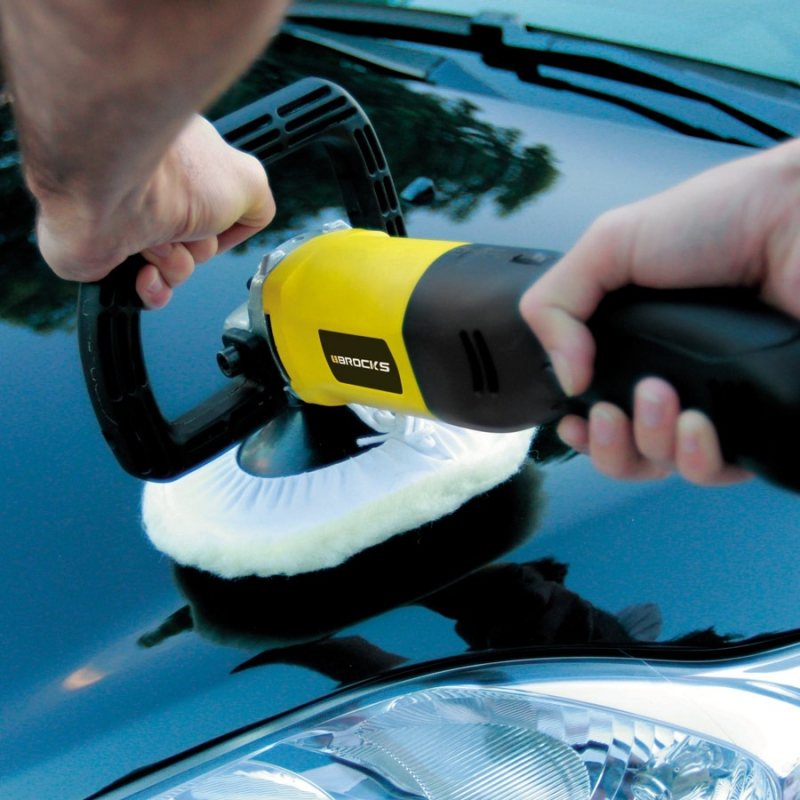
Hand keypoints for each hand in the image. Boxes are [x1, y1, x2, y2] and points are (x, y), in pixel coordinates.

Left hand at [35, 115, 275, 308]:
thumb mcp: (250, 182)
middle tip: (188, 224)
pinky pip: (147, 291)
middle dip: (200, 245)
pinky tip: (146, 269)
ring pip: (177, 271)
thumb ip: (259, 206)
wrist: (114, 186)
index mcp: (186, 168)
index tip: (217, 214)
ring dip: (177, 264)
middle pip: (199, 246)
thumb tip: (242, 226)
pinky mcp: (107, 254)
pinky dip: (153, 288)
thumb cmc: (174, 174)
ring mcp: (131, 223)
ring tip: (159, 239)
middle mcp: (158, 194)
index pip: (216, 211)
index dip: (223, 223)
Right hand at [520, 137, 799, 484]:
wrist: (793, 218)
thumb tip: (566, 379)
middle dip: (606, 445)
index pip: (597, 406)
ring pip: (662, 464)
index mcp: (633, 344)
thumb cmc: (717, 218)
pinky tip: (694, 424)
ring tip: (657, 395)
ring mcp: (713, 402)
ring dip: (646, 441)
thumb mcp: (608, 244)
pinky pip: (715, 470)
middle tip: (608, 413)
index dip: (580, 427)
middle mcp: (672, 378)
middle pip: (624, 451)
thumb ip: (556, 304)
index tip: (573, 421)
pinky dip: (693, 458)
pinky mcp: (755, 419)